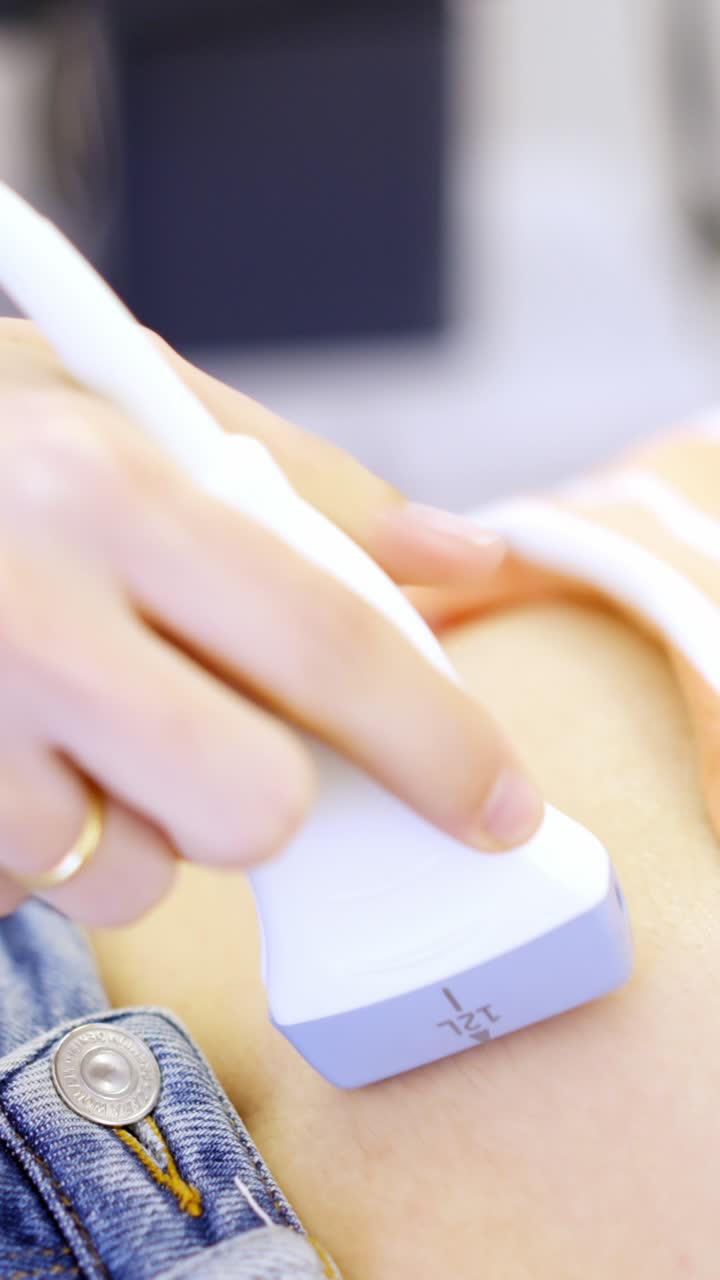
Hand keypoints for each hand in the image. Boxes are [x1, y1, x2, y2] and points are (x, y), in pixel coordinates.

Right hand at [0, 320, 542, 923]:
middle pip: (250, 805)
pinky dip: (46, 839)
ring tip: (68, 712)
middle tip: (215, 727)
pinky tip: (7, 742)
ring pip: (130, 877)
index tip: (496, 807)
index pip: (325, 644)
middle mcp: (28, 617)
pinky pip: (31, 888)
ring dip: (135, 821)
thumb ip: (306, 487)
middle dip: (263, 793)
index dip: (439, 741)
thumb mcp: (124, 405)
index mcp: (105, 488)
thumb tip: (456, 565)